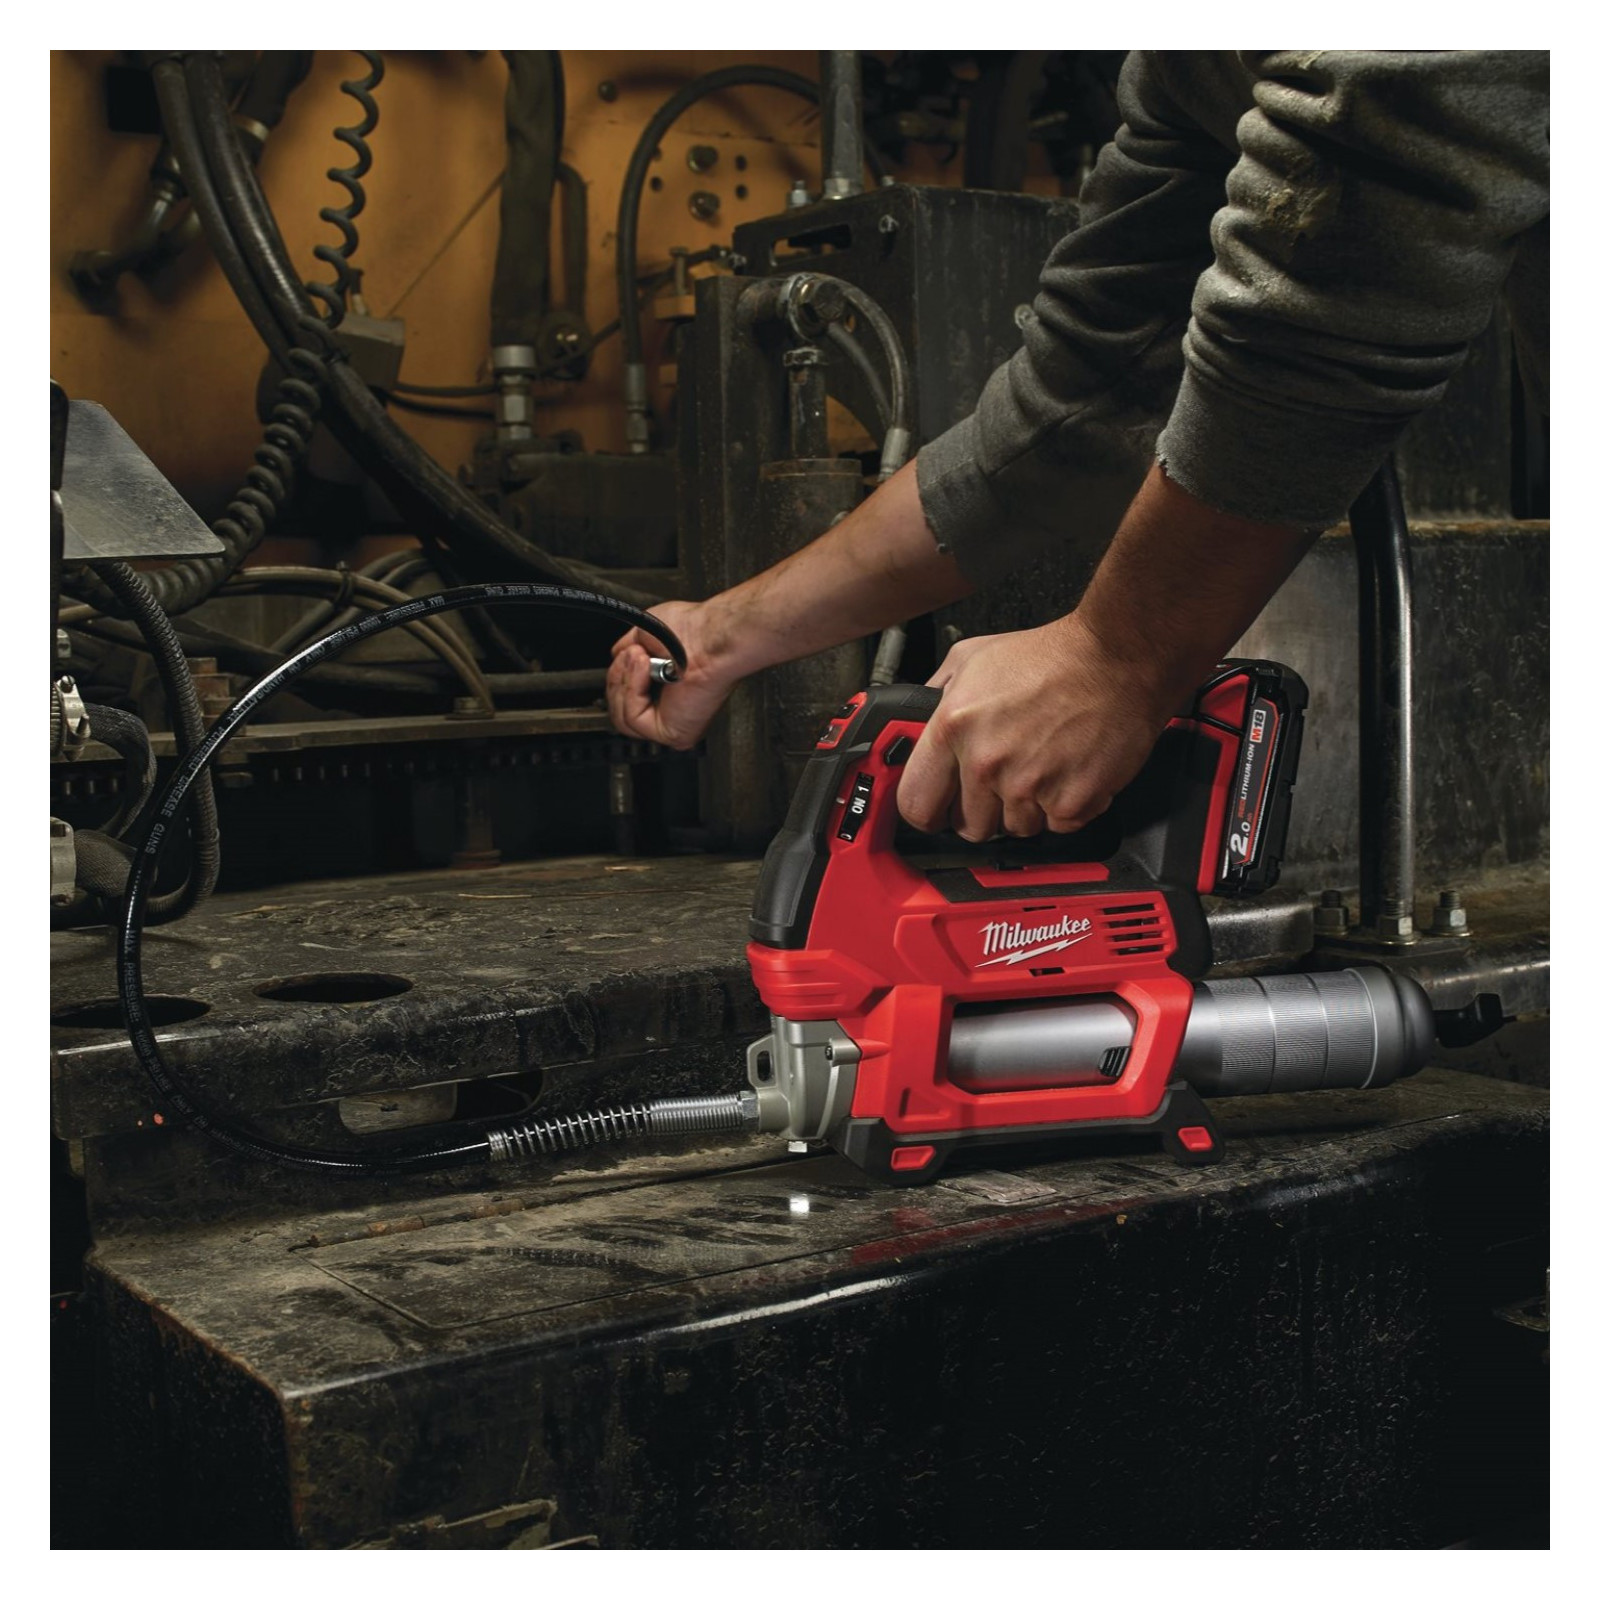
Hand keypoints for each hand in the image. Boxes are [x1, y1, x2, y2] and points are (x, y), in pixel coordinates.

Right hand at [606, 599, 736, 750]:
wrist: (707, 635)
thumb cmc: (692, 630)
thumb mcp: (643, 636)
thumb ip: (627, 654)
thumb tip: (617, 657)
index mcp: (666, 690)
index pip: (625, 699)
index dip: (619, 677)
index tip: (623, 656)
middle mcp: (670, 710)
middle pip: (618, 711)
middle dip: (618, 679)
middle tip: (632, 654)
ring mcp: (672, 723)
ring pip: (622, 719)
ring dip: (625, 683)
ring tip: (640, 659)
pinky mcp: (673, 733)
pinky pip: (633, 719)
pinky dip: (633, 691)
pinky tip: (646, 670)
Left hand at [897, 614, 1175, 840]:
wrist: (1119, 659)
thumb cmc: (1052, 656)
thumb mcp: (973, 659)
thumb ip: (936, 696)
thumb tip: (917, 724)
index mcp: (954, 727)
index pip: (915, 803)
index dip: (928, 810)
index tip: (939, 808)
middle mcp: (987, 762)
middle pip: (968, 827)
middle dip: (982, 811)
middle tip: (1001, 783)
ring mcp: (1029, 786)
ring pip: (1014, 829)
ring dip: (1026, 808)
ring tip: (1041, 767)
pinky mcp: (1071, 802)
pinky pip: (1056, 828)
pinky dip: (1064, 808)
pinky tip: (1067, 772)